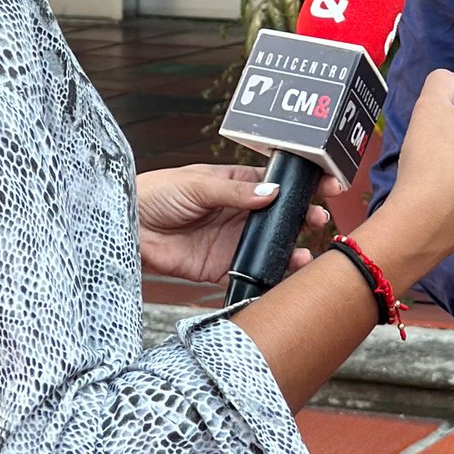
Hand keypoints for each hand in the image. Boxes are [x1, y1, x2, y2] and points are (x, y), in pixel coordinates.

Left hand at [136, 164, 340, 282]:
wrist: (127, 228)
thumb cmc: (157, 193)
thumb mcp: (197, 184)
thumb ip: (234, 192)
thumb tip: (272, 193)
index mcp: (236, 183)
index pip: (277, 181)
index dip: (303, 182)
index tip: (327, 182)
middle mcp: (240, 211)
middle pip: (281, 214)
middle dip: (304, 215)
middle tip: (320, 218)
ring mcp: (233, 239)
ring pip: (272, 244)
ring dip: (293, 246)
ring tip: (309, 250)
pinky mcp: (222, 266)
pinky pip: (253, 270)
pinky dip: (273, 272)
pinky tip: (289, 270)